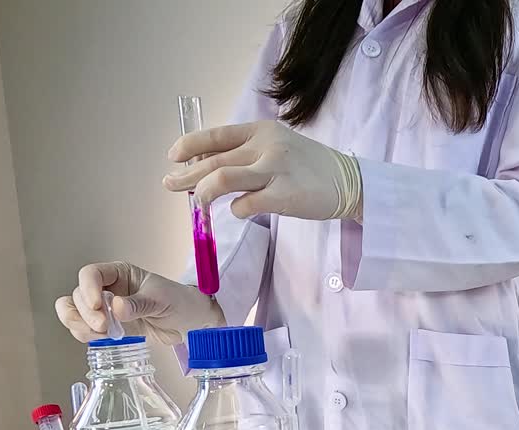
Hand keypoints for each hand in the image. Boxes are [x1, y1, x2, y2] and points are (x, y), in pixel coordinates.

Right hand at [54, 261, 224, 345]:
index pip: (91, 274)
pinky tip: (103, 338)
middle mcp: (107, 289)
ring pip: (74, 312)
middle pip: (78, 295)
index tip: (99, 305)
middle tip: (105, 327)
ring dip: (80, 324)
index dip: (88, 289)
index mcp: (119, 273)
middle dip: (86, 312)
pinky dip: (86, 334)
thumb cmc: (178, 302)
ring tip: (102, 334)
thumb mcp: (162, 300)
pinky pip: (83, 329)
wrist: (188, 323)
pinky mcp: (106, 327)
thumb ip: (139, 304)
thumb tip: (117, 308)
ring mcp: (104, 309)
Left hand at [162, 120, 361, 221]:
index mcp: (262, 130)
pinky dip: (236, 210)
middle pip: (213, 161)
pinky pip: (244, 205)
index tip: (173, 156)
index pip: (216, 136)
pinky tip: (241, 210)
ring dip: (202, 192)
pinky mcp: (283, 196)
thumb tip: (205, 168)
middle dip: (186, 174)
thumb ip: (246, 153)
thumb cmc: (308, 168)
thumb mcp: (277, 148)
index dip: (189, 146)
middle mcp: (267, 145)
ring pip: (221, 180)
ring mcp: (275, 170)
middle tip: (170, 184)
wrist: (349, 182)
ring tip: (197, 201)